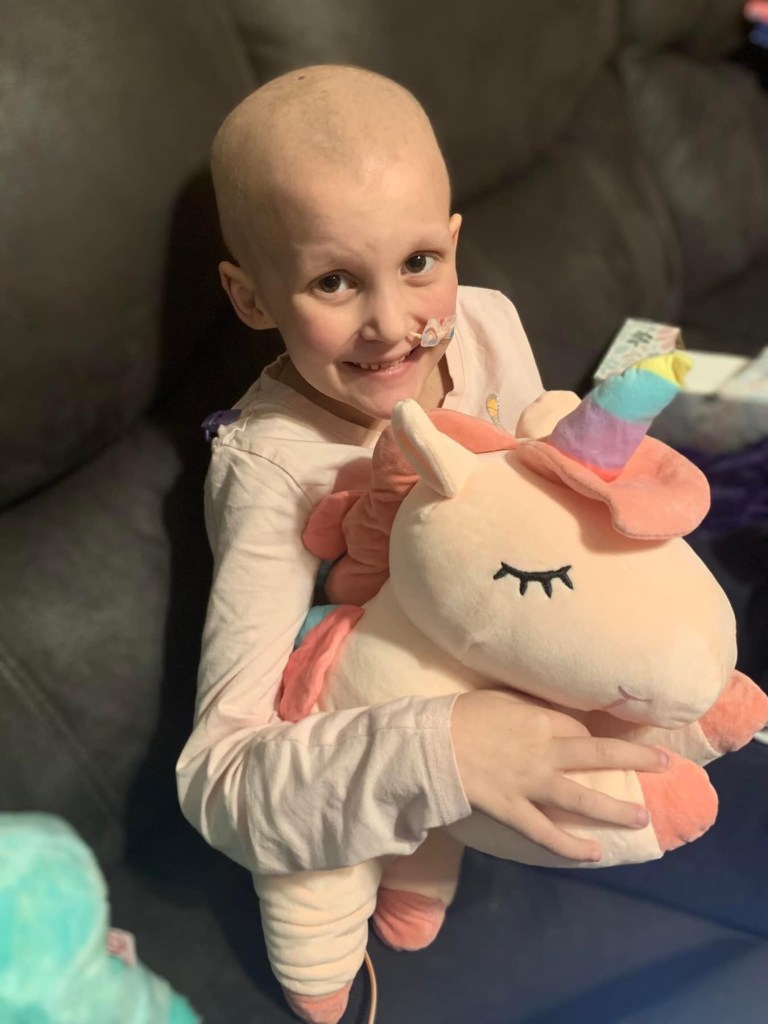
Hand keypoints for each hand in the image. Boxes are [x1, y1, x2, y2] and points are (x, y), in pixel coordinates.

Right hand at [450, 689, 668, 861]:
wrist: (431, 745)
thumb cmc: (461, 716)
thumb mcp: (499, 699)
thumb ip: (528, 707)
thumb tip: (551, 713)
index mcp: (539, 720)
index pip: (580, 730)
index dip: (594, 739)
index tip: (604, 747)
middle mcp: (544, 750)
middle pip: (599, 752)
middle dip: (636, 757)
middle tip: (666, 764)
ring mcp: (530, 783)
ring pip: (581, 796)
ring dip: (615, 808)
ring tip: (642, 817)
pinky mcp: (513, 809)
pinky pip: (546, 832)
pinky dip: (570, 845)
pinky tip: (594, 853)